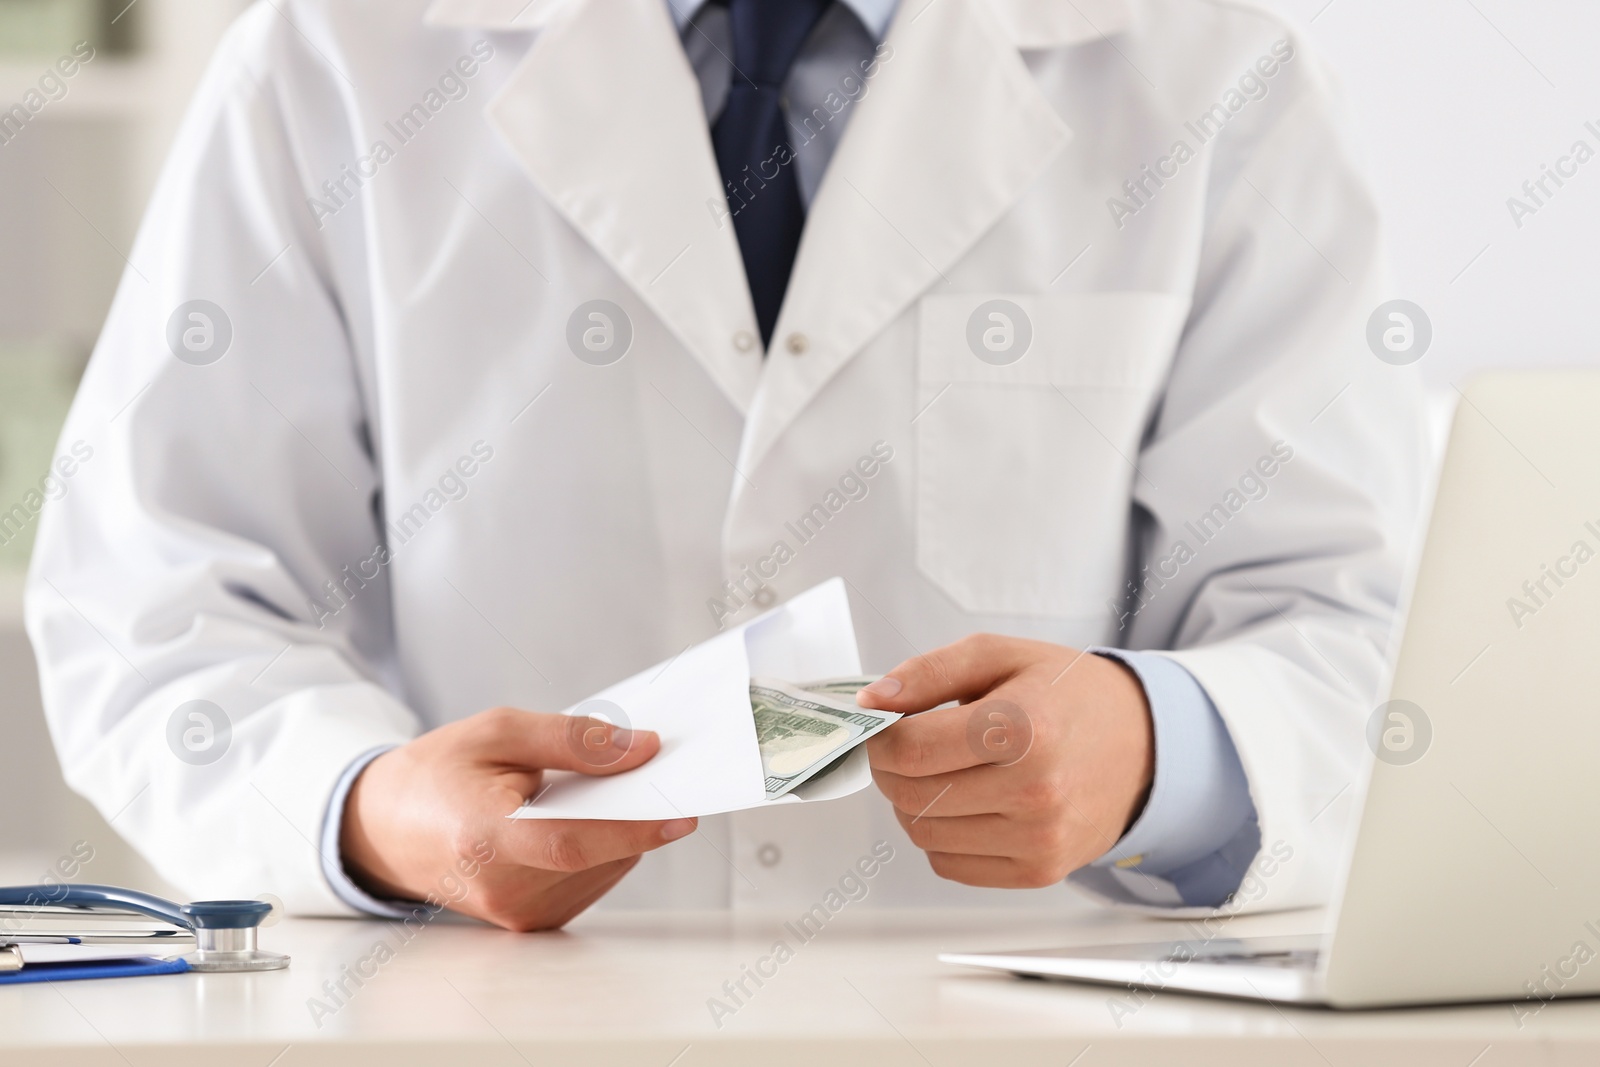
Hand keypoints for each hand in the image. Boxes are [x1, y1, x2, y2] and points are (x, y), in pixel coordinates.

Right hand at [340, 707, 695, 930]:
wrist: (386, 828)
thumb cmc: (439, 772)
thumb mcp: (499, 730)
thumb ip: (573, 739)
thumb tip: (642, 750)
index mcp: (483, 836)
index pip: (572, 842)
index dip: (632, 828)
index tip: (681, 812)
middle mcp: (500, 887)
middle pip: (596, 854)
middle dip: (635, 813)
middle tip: (656, 774)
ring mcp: (515, 912)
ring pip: (602, 869)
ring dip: (618, 829)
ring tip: (597, 790)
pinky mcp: (529, 921)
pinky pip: (590, 881)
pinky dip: (601, 847)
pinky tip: (582, 817)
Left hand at [856, 634, 1152, 887]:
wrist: (1143, 743)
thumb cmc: (1068, 695)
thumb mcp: (1000, 656)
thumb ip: (929, 673)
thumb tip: (872, 702)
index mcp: (1024, 726)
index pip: (912, 749)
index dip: (881, 738)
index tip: (883, 726)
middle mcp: (1035, 789)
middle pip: (911, 795)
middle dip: (891, 769)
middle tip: (908, 746)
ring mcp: (1039, 837)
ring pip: (924, 833)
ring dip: (913, 802)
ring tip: (942, 771)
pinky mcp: (1039, 870)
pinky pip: (948, 864)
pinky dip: (940, 835)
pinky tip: (965, 803)